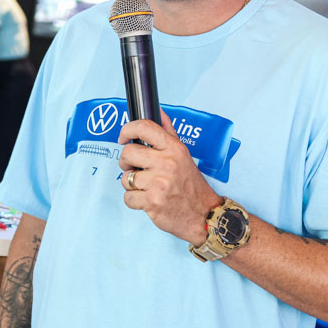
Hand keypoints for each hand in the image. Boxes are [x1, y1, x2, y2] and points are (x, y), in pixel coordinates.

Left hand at [117, 109, 222, 245]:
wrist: (204, 215)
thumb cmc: (192, 186)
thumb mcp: (184, 155)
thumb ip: (168, 133)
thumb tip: (158, 111)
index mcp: (174, 149)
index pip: (144, 128)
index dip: (127, 129)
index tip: (123, 137)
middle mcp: (166, 163)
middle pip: (128, 153)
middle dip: (127, 163)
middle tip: (135, 169)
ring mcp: (159, 183)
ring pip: (125, 178)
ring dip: (132, 185)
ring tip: (147, 188)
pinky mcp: (152, 202)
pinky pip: (128, 198)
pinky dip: (135, 201)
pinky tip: (148, 200)